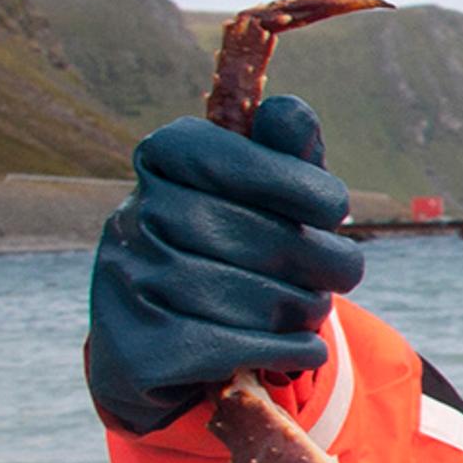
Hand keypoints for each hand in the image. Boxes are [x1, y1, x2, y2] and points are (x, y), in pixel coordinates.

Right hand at [86, 98, 362, 434]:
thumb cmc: (231, 248)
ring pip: (256, 299)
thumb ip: (284, 153)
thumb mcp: (263, 193)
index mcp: (164, 159)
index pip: (236, 159)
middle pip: (265, 239)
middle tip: (335, 275)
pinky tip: (301, 348)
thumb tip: (289, 112)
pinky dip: (285, 350)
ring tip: (304, 309)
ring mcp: (128, 282)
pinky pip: (234, 348)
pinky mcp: (137, 347)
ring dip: (303, 311)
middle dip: (321, 262)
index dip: (298, 184)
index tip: (334, 207)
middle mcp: (135, 215)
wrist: (164, 342)